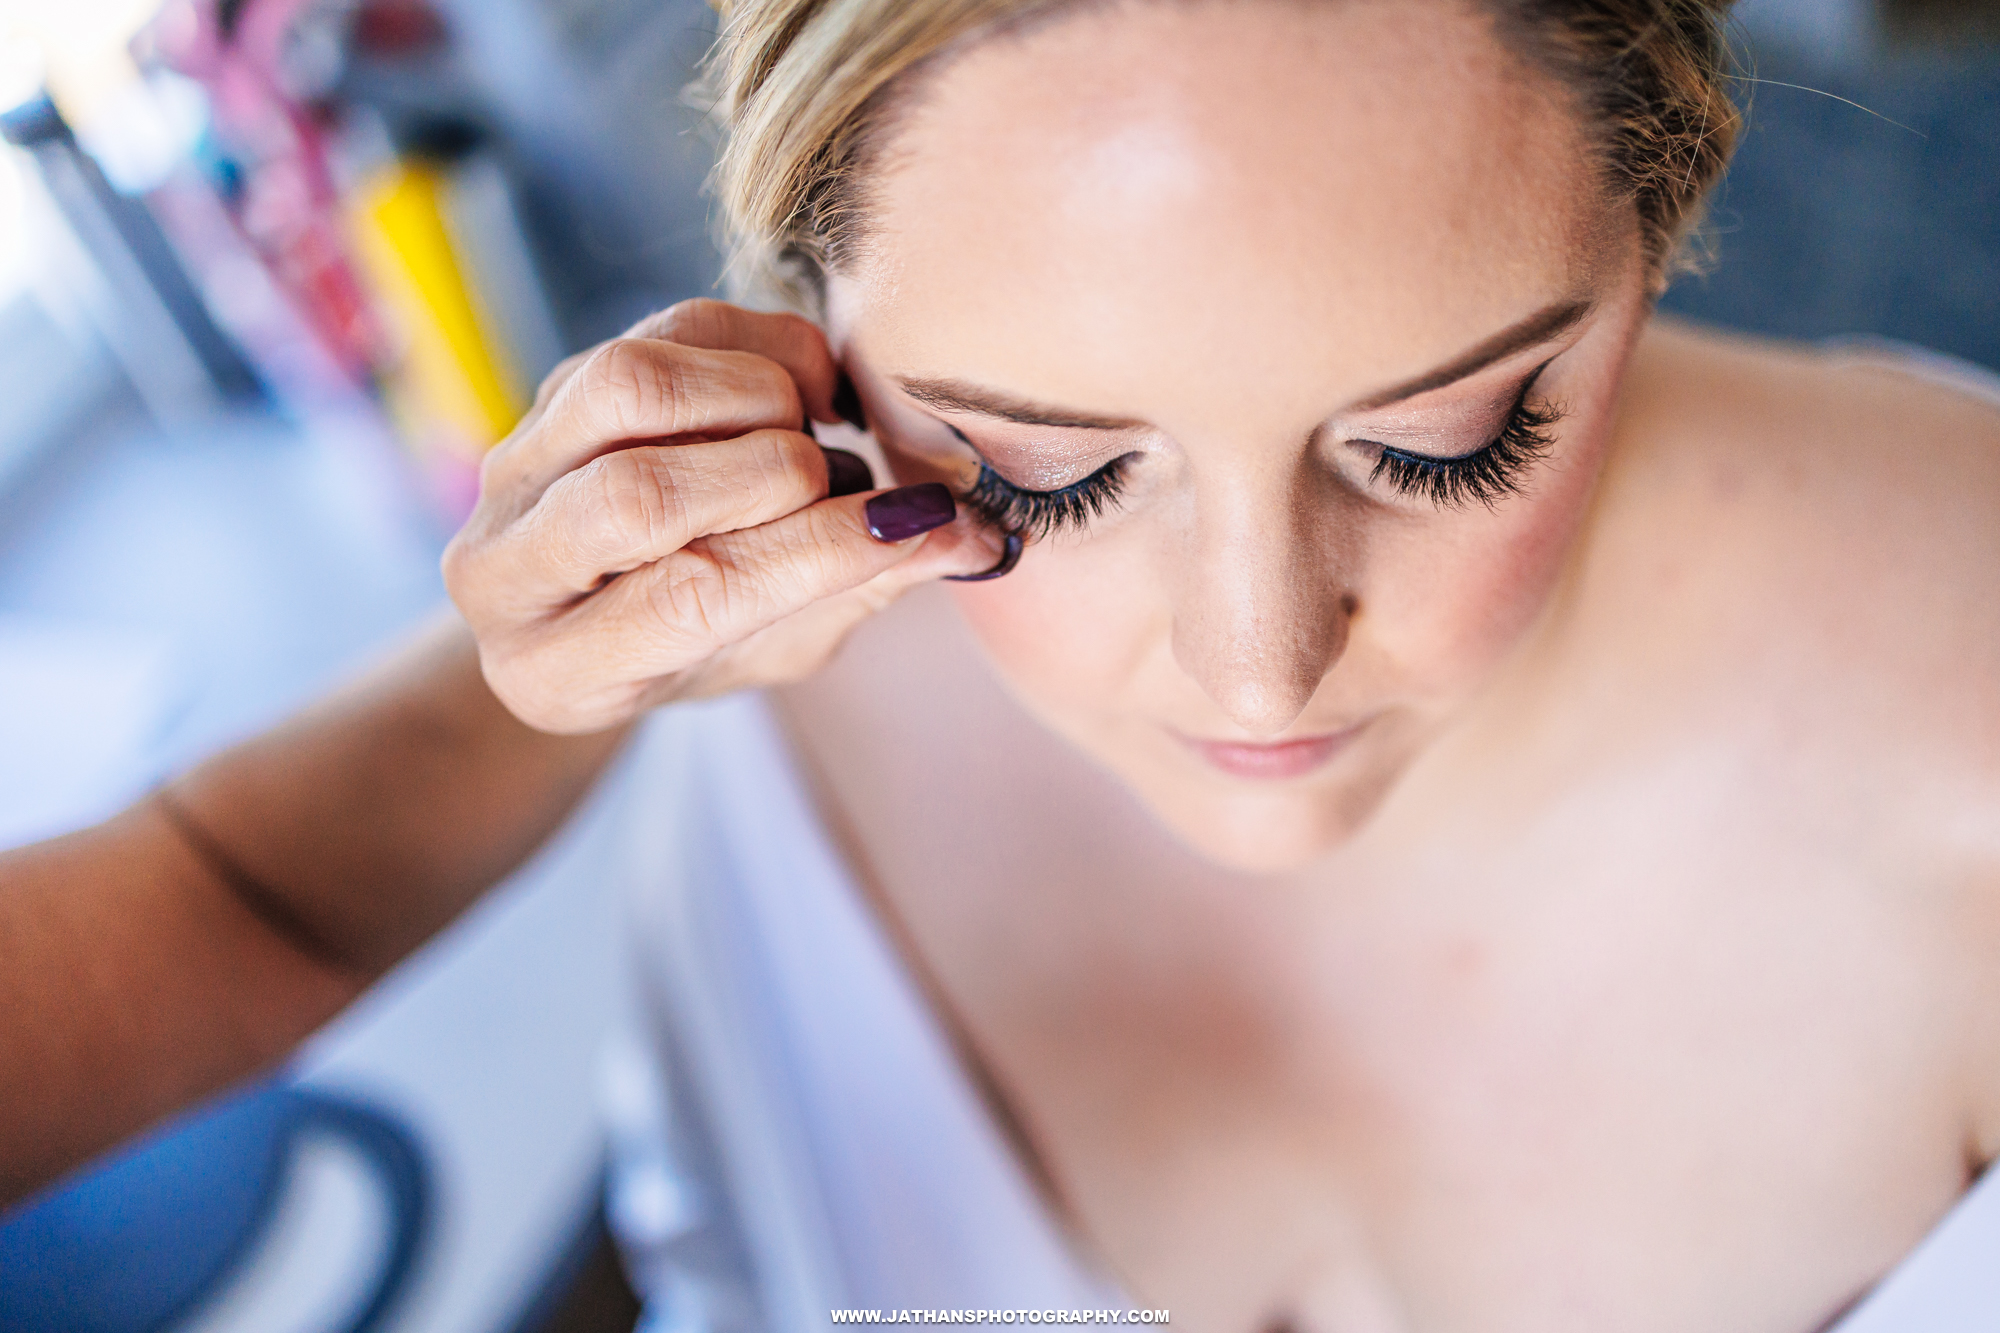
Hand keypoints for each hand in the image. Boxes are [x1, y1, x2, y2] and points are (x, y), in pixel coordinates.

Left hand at [443, 300, 1001, 733]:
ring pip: (632, 387)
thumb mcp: (770, 654)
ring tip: (814, 432)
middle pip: (642, 492)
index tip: (914, 524)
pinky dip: (754, 344)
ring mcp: (516, 465)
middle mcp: (509, 566)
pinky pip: (658, 331)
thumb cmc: (690, 651)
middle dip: (779, 475)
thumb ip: (857, 593)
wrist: (579, 618)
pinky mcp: (553, 388)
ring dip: (758, 396)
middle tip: (845, 487)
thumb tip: (973, 534)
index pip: (690, 596)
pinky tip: (802, 391)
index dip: (814, 551)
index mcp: (562, 670)